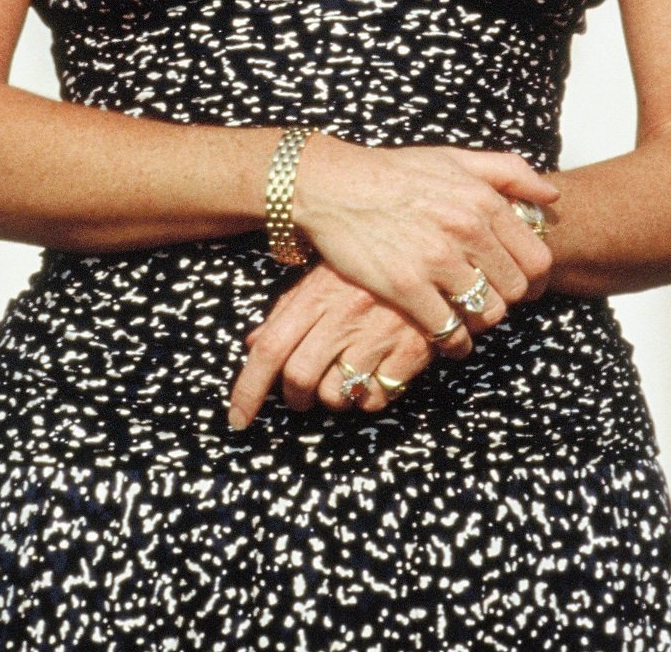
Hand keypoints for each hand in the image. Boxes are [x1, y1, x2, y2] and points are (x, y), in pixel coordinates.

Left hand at [228, 262, 434, 428]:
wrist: (432, 252)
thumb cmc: (371, 267)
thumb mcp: (326, 275)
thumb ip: (289, 308)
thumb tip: (253, 345)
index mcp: (318, 294)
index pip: (272, 348)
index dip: (249, 388)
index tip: (238, 418)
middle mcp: (345, 315)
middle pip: (300, 377)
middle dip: (295, 398)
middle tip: (301, 397)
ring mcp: (378, 334)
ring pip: (336, 394)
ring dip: (333, 398)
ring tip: (344, 379)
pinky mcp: (410, 351)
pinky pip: (375, 398)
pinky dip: (368, 398)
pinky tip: (374, 376)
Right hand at [288, 135, 556, 340]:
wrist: (335, 185)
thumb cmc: (396, 172)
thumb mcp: (455, 158)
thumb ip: (508, 170)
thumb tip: (551, 195)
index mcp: (483, 199)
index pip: (537, 257)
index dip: (533, 278)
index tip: (519, 285)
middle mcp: (466, 229)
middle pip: (515, 290)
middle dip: (507, 300)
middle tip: (490, 300)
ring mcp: (436, 260)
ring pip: (486, 313)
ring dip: (480, 321)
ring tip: (468, 317)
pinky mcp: (407, 287)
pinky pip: (449, 331)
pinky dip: (454, 342)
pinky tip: (448, 337)